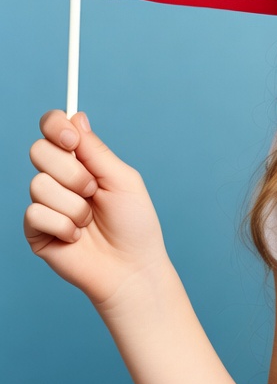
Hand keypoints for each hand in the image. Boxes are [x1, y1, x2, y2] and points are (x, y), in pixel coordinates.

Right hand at [25, 110, 167, 310]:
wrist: (131, 266)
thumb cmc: (135, 223)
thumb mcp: (123, 179)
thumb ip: (96, 151)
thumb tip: (76, 117)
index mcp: (82, 161)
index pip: (53, 129)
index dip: (54, 126)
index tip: (70, 138)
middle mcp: (60, 178)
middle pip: (39, 151)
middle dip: (72, 172)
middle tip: (93, 190)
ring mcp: (45, 204)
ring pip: (39, 184)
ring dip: (74, 205)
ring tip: (90, 220)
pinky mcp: (35, 230)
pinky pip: (36, 213)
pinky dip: (64, 225)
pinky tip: (77, 237)